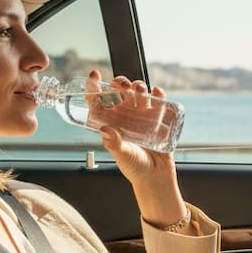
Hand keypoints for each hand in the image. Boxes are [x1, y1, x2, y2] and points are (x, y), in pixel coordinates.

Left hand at [87, 70, 185, 227]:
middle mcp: (124, 116)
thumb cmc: (135, 168)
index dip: (94, 87)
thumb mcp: (122, 156)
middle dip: (120, 83)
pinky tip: (156, 92)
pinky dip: (157, 94)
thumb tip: (106, 131)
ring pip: (138, 93)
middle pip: (119, 92)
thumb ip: (114, 144)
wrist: (156, 177)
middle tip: (122, 84)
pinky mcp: (157, 118)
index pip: (98, 101)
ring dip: (138, 86)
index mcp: (110, 122)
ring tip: (139, 89)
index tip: (94, 76)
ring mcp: (141, 115)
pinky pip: (157, 101)